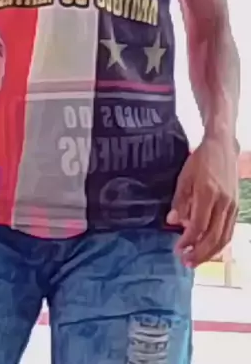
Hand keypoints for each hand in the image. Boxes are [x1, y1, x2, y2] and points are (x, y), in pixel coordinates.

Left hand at [166, 135, 238, 266]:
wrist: (222, 147)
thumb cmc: (200, 160)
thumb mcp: (184, 177)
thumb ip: (179, 200)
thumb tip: (173, 222)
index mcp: (208, 193)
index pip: (199, 225)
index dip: (188, 241)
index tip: (178, 250)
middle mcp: (223, 202)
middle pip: (213, 236)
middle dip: (199, 253)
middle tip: (186, 262)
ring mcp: (233, 205)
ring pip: (224, 237)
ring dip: (210, 253)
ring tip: (196, 260)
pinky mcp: (237, 207)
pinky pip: (229, 231)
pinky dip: (220, 244)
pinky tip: (209, 249)